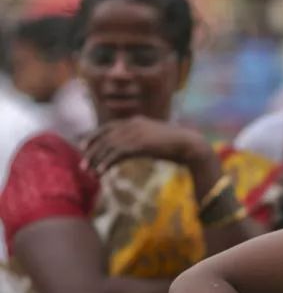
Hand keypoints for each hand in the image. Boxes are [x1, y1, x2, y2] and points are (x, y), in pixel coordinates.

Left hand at [82, 116, 209, 173]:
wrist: (189, 144)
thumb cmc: (176, 144)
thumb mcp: (154, 139)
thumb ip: (142, 140)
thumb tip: (134, 149)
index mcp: (136, 120)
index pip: (108, 127)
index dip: (93, 136)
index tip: (83, 146)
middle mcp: (132, 124)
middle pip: (104, 137)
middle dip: (91, 151)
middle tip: (83, 165)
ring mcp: (135, 133)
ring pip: (108, 146)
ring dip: (96, 159)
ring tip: (89, 171)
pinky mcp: (139, 144)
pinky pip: (116, 154)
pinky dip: (107, 162)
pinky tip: (102, 171)